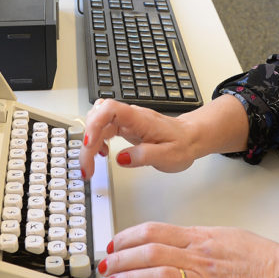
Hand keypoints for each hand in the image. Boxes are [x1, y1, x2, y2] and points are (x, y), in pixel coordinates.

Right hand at [77, 99, 200, 179]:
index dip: (94, 124)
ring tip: (91, 164)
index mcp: (140, 118)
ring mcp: (126, 121)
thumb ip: (144, 156)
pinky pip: (102, 129)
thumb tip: (121, 159)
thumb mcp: (168, 156)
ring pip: (97, 125)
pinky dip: (96, 142)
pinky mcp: (124, 127)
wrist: (191, 137)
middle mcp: (130, 116)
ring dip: (89, 144)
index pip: (110, 109)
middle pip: (98, 120)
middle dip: (87, 144)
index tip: (89, 144)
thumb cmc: (182, 144)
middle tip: (88, 167)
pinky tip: (102, 153)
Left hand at [99, 221, 278, 277]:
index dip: (128, 237)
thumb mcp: (225, 235)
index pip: (155, 231)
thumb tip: (174, 240)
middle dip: (121, 259)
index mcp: (199, 238)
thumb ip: (197, 239)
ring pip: (159, 276)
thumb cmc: (260, 259)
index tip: (114, 244)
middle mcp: (198, 258)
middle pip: (151, 252)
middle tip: (105, 266)